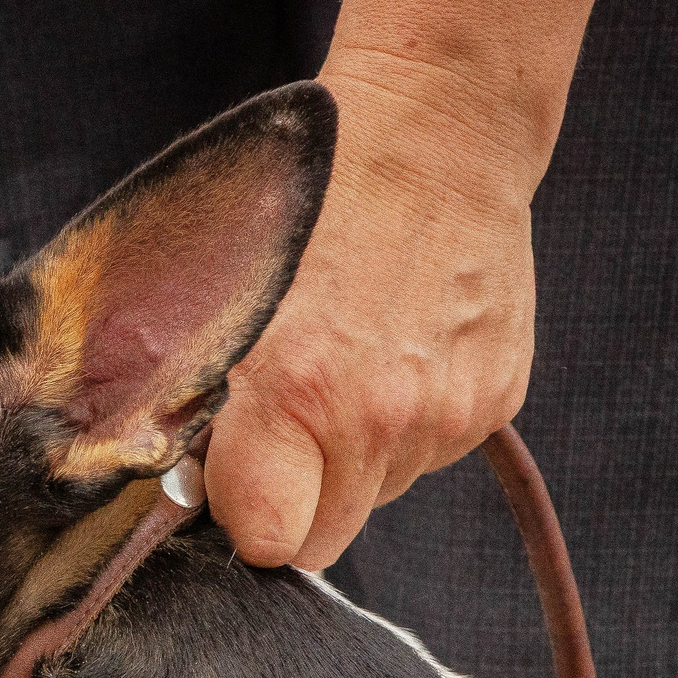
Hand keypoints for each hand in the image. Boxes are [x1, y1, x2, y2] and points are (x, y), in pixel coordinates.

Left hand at [205, 60, 540, 570]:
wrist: (438, 136)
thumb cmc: (311, 204)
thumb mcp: (220, 295)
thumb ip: (195, 397)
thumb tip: (181, 475)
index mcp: (296, 393)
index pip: (266, 540)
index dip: (241, 519)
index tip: (228, 482)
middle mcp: (379, 418)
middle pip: (322, 538)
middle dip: (291, 502)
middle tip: (277, 432)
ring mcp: (447, 415)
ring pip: (376, 496)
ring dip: (349, 460)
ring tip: (342, 369)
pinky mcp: (496, 401)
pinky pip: (429, 455)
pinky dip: (404, 426)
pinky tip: (392, 355)